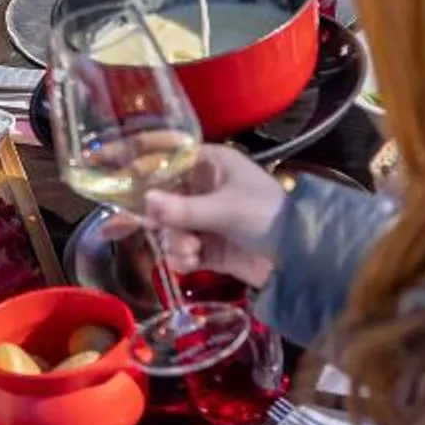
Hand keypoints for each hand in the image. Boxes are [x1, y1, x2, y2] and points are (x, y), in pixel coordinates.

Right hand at [140, 147, 285, 289]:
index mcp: (212, 165)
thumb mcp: (225, 209)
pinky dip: (183, 258)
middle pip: (164, 200)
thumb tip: (145, 201)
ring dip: (175, 242)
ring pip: (171, 229)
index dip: (148, 174)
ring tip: (192, 251)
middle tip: (148, 230)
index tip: (126, 187)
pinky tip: (191, 262)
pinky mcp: (210, 248)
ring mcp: (207, 220)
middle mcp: (206, 189)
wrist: (299, 257)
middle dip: (161, 221)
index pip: (170, 162)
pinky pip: (183, 251)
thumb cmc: (265, 215)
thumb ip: (183, 209)